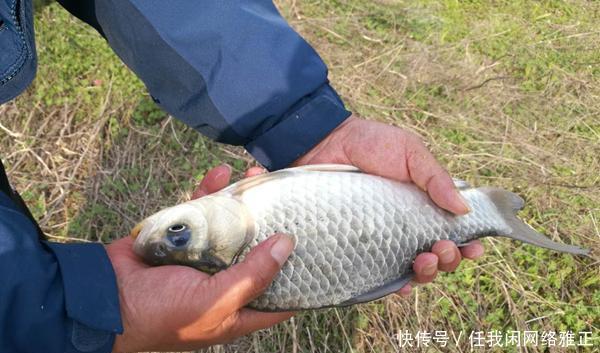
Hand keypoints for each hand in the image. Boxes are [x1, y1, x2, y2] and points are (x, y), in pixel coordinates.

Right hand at [108, 165, 293, 351]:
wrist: (105, 296)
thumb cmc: (162, 313)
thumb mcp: (215, 301)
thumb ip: (253, 276)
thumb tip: (288, 244)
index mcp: (238, 308)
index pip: (282, 295)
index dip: (303, 276)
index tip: (323, 250)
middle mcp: (225, 281)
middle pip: (258, 251)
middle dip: (273, 224)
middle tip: (288, 196)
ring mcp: (204, 256)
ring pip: (232, 225)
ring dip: (242, 200)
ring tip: (256, 174)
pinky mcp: (183, 236)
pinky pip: (202, 212)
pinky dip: (209, 192)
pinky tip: (218, 173)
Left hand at [294, 115, 484, 294]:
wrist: (326, 144)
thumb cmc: (370, 143)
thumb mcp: (410, 152)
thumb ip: (435, 178)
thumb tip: (465, 209)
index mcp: (425, 204)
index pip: (453, 231)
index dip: (467, 244)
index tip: (474, 247)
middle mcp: (407, 225)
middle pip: (437, 255)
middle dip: (448, 259)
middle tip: (442, 248)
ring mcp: (383, 238)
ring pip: (413, 269)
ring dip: (427, 273)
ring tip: (424, 261)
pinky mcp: (359, 247)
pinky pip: (380, 274)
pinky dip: (395, 284)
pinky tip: (401, 285)